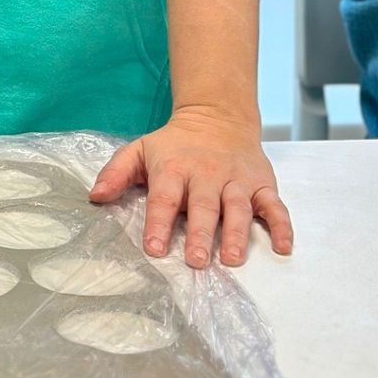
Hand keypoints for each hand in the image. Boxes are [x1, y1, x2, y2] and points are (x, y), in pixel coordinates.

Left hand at [89, 106, 292, 267]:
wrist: (217, 116)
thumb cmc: (173, 144)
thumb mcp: (140, 149)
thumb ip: (116, 172)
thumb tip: (95, 196)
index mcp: (174, 169)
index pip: (164, 198)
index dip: (158, 223)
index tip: (155, 248)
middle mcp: (207, 175)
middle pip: (204, 206)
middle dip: (200, 234)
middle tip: (196, 261)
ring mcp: (237, 180)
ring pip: (238, 208)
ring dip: (237, 233)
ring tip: (232, 259)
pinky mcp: (262, 184)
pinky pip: (275, 205)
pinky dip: (282, 225)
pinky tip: (283, 246)